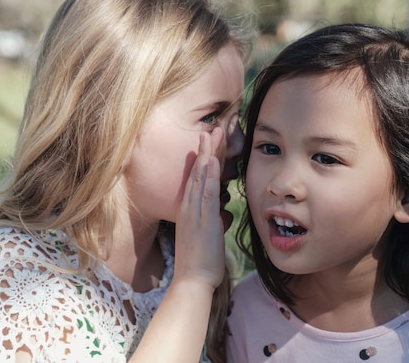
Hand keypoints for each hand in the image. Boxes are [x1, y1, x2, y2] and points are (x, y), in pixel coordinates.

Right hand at [173, 128, 225, 289]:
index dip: (206, 158)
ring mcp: (194, 212)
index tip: (212, 141)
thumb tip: (219, 215)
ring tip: (212, 134)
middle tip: (212, 127)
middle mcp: (189, 207)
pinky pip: (206, 194)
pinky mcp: (201, 220)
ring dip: (207, 154)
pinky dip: (209, 176)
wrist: (191, 281)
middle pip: (198, 172)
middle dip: (206, 149)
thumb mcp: (205, 236)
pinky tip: (212, 161)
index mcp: (190, 210)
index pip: (199, 178)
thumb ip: (210, 221)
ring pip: (201, 177)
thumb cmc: (200, 262)